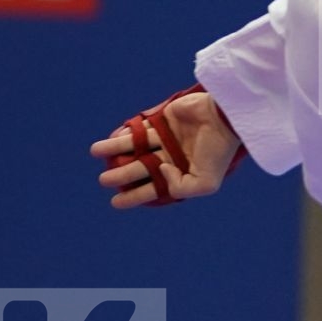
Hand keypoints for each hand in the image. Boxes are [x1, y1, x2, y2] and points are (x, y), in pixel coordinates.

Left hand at [90, 91, 241, 209]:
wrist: (226, 118)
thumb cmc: (218, 151)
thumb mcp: (206, 183)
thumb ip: (179, 188)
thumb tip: (159, 172)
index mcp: (181, 173)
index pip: (153, 188)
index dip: (134, 196)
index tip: (115, 202)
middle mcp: (171, 156)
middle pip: (140, 167)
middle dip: (120, 175)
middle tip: (104, 180)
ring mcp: (166, 137)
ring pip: (135, 146)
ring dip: (114, 150)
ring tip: (96, 152)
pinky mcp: (163, 119)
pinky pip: (139, 127)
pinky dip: (125, 132)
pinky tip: (112, 138)